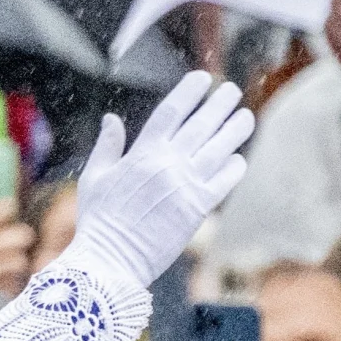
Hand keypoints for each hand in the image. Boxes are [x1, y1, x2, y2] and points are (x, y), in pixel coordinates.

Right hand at [60, 71, 253, 297]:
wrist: (110, 261)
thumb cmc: (98, 222)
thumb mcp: (94, 178)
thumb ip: (108, 146)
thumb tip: (111, 119)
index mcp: (142, 153)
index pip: (172, 111)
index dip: (190, 92)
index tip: (203, 79)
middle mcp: (168, 164)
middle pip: (202, 124)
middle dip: (221, 104)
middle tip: (232, 91)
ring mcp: (185, 185)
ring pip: (220, 148)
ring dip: (236, 129)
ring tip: (246, 117)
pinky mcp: (197, 209)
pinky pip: (224, 181)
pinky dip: (234, 167)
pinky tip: (238, 158)